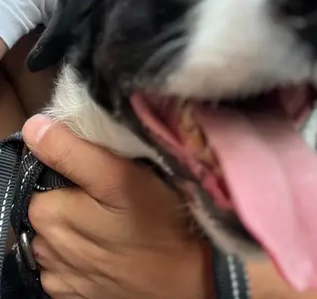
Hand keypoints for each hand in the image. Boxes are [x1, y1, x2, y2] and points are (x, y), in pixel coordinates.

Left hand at [22, 114, 208, 298]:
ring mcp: (58, 274)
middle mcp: (47, 245)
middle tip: (106, 192)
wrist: (186, 280)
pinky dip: (74, 254)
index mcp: (52, 211)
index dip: (67, 162)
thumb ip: (73, 152)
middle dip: (67, 194)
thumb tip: (35, 128)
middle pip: (44, 204)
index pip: (41, 172)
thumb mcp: (121, 176)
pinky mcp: (69, 294)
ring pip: (51, 235)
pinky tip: (103, 248)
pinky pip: (59, 265)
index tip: (99, 164)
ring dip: (70, 225)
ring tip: (107, 221)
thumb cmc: (160, 221)